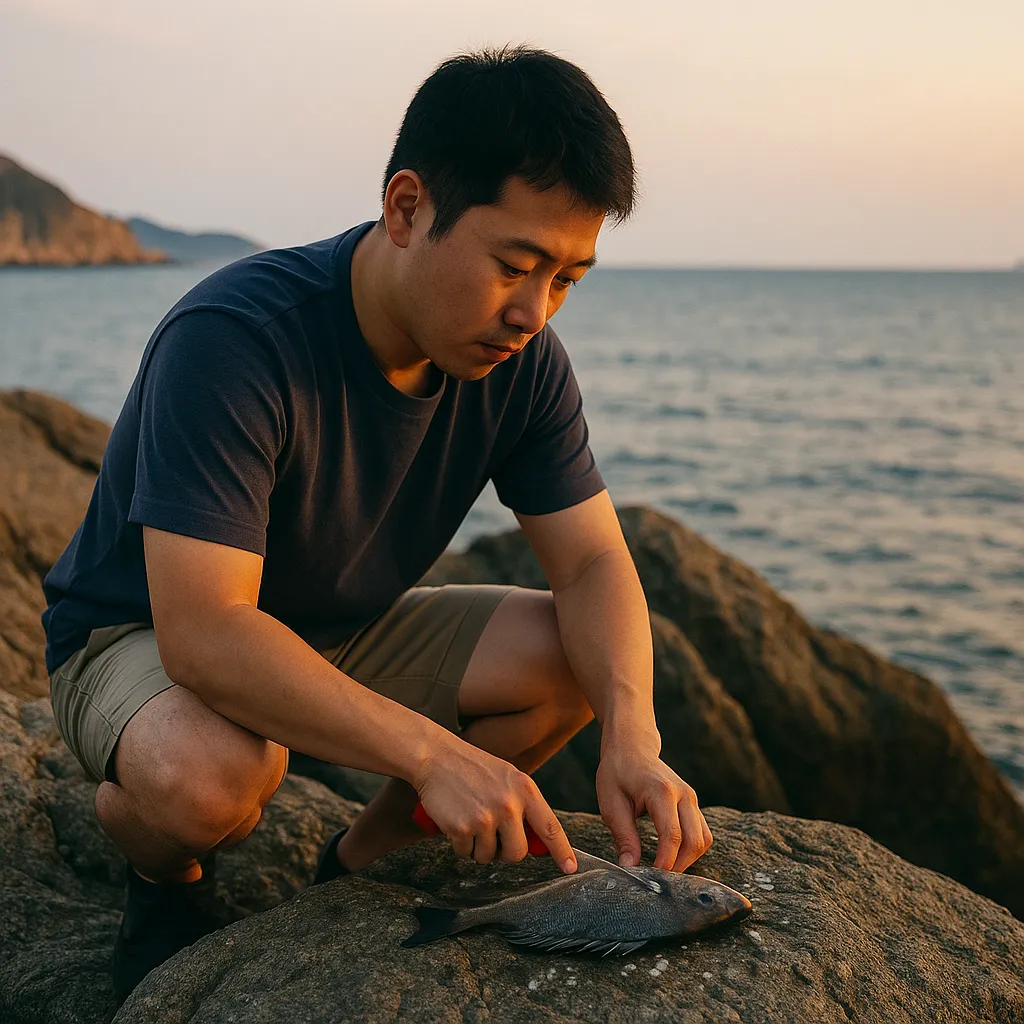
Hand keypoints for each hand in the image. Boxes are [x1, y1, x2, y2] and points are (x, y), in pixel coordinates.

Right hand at [413, 736, 577, 873]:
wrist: (435, 756)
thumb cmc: (472, 768)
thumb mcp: (507, 778)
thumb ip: (523, 805)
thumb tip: (536, 842)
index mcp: (525, 789)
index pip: (550, 826)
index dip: (561, 850)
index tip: (570, 867)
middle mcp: (509, 804)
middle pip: (518, 852)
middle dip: (504, 852)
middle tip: (491, 835)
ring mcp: (485, 817)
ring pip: (488, 857)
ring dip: (478, 847)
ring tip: (470, 820)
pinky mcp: (462, 828)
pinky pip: (465, 853)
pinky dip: (459, 844)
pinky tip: (455, 821)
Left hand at [596, 747, 712, 871]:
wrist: (631, 746)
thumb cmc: (617, 772)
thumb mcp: (611, 804)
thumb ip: (623, 836)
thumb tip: (629, 868)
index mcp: (661, 791)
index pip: (672, 835)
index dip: (665, 863)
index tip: (651, 879)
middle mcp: (683, 794)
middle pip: (694, 841)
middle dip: (678, 866)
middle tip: (655, 879)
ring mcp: (691, 798)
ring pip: (703, 839)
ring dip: (687, 859)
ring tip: (662, 869)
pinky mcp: (692, 803)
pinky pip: (701, 832)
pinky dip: (690, 848)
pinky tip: (670, 856)